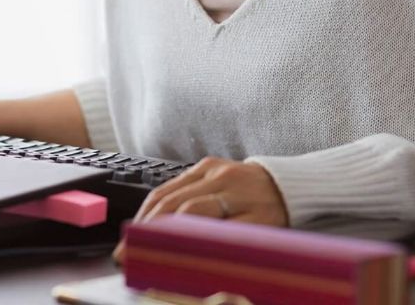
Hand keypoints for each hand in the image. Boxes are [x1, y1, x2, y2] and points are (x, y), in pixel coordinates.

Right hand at [113, 157, 287, 263]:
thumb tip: (192, 249)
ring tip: (131, 237)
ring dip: (145, 214)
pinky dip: (156, 200)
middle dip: (145, 226)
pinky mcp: (205, 163)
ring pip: (167, 189)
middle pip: (172, 200)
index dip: (165, 232)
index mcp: (232, 193)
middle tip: (126, 250)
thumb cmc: (274, 212)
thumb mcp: (258, 232)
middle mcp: (218, 175)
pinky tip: (146, 216)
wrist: (288, 183)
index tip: (146, 252)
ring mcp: (210, 166)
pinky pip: (174, 181)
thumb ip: (226, 239)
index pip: (190, 211)